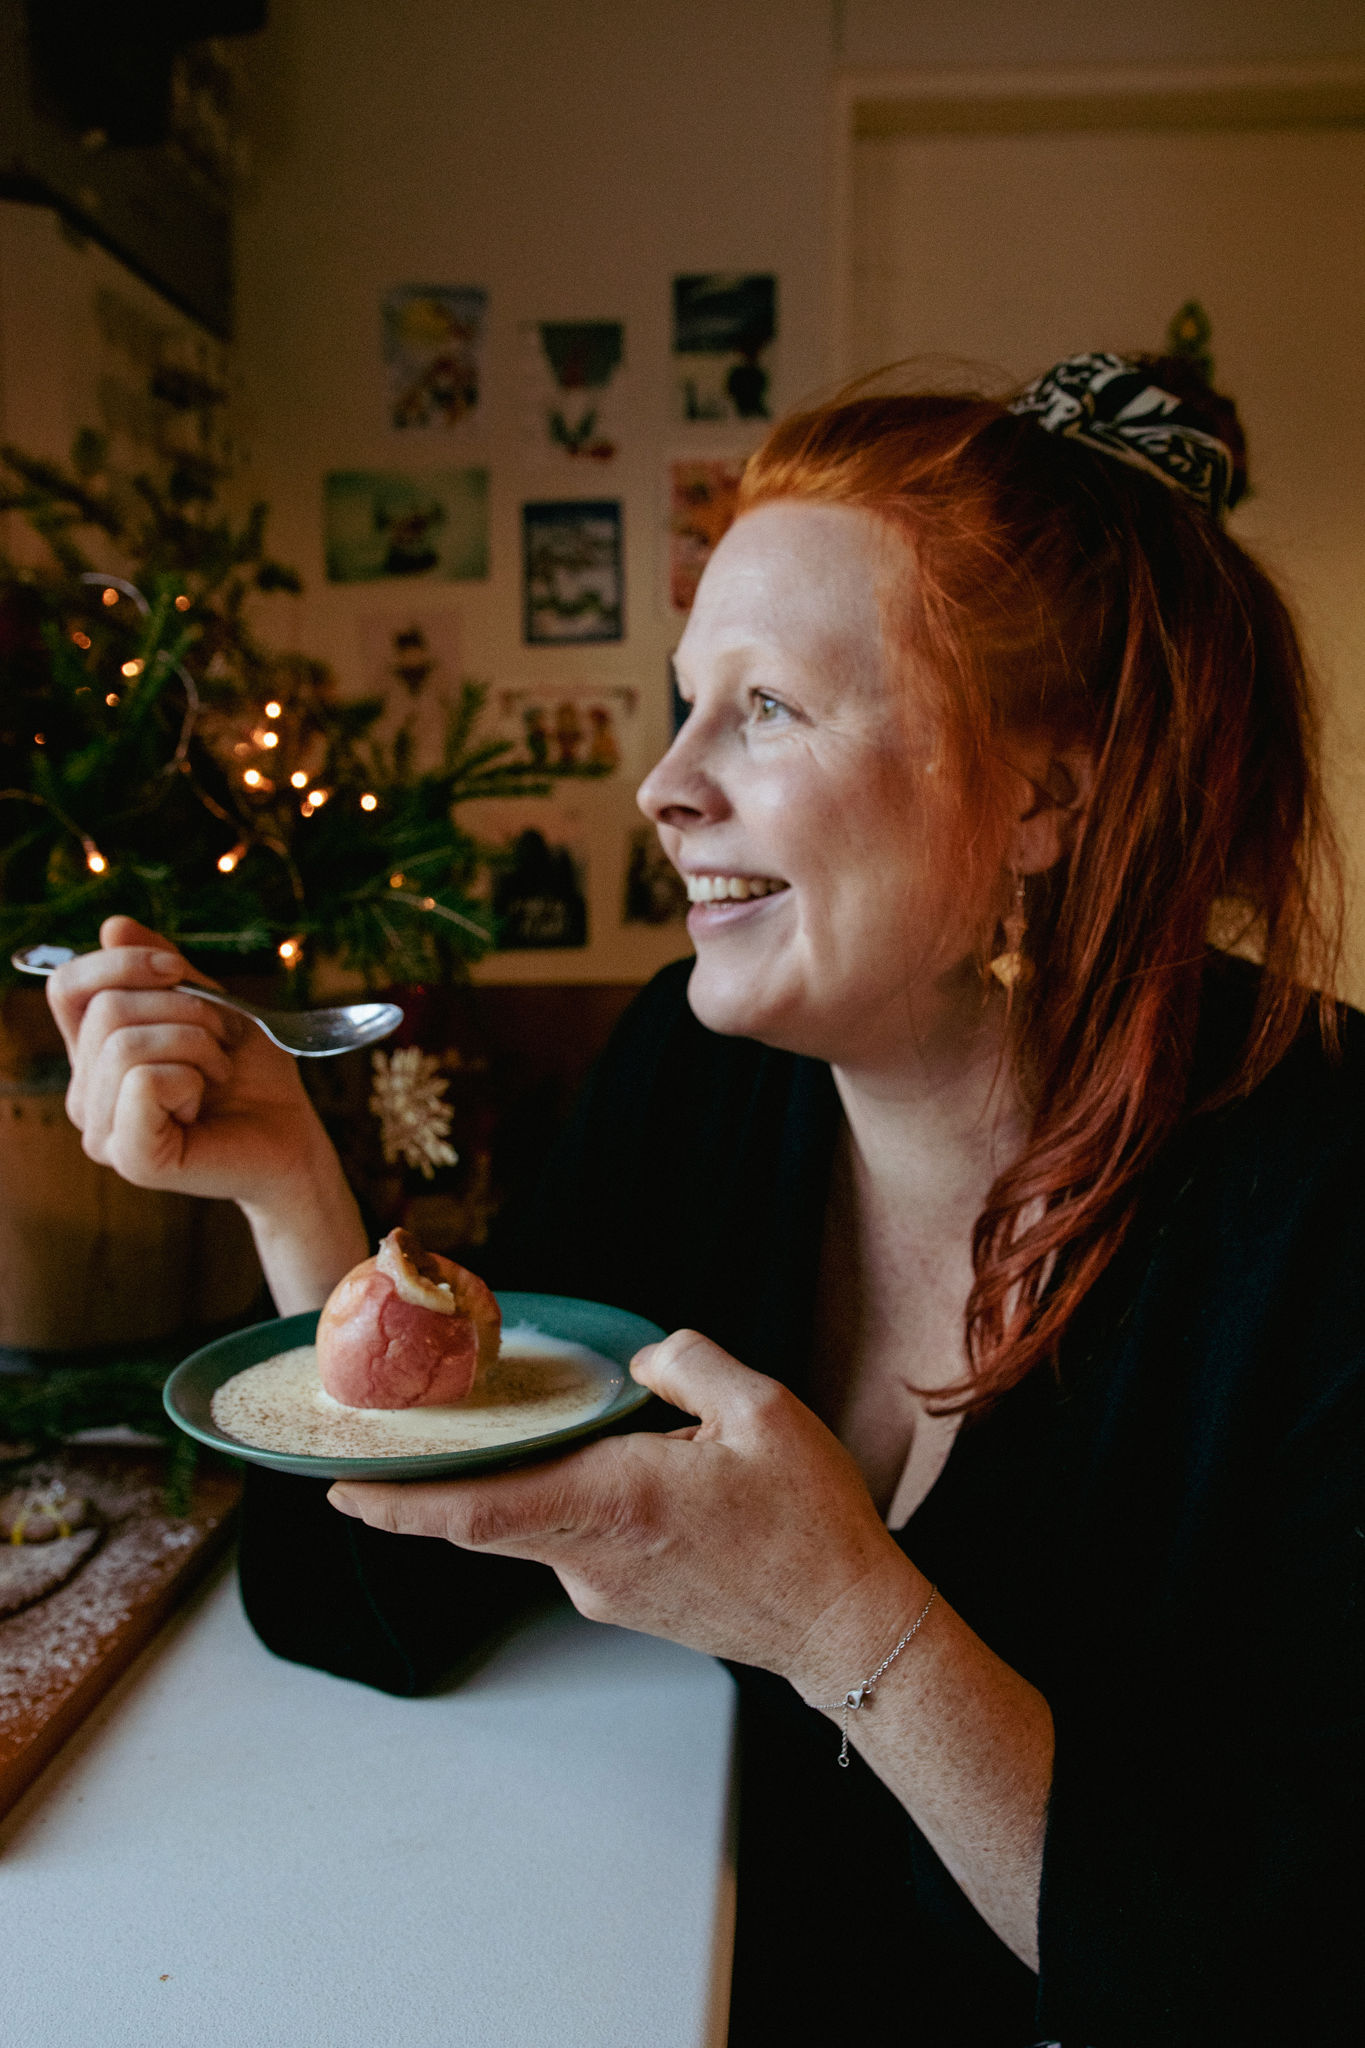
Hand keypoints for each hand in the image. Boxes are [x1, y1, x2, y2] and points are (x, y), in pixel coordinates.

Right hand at [48, 916, 367, 1310]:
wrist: (292, 1135)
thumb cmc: (251, 1075)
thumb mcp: (210, 1005)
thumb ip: (161, 968)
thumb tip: (113, 925)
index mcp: (93, 1056)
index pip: (66, 987)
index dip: (119, 962)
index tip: (178, 969)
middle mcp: (85, 1094)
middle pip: (106, 1009)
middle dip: (183, 1010)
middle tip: (220, 1043)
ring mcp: (102, 1131)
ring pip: (124, 1043)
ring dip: (194, 1045)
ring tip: (216, 1074)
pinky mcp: (130, 1157)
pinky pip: (143, 1081)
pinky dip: (189, 1078)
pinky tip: (203, 1103)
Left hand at [329, 1328, 923, 1690]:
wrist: (843, 1627)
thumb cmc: (810, 1524)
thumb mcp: (764, 1412)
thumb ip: (688, 1365)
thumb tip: (642, 1360)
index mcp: (616, 1502)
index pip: (477, 1507)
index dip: (399, 1498)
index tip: (337, 1485)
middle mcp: (591, 1555)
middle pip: (481, 1518)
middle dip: (421, 1484)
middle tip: (374, 1442)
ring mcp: (602, 1589)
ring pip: (527, 1525)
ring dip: (502, 1484)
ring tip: (496, 1432)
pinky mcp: (622, 1603)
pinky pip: (566, 1540)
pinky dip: (554, 1502)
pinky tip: (595, 1467)